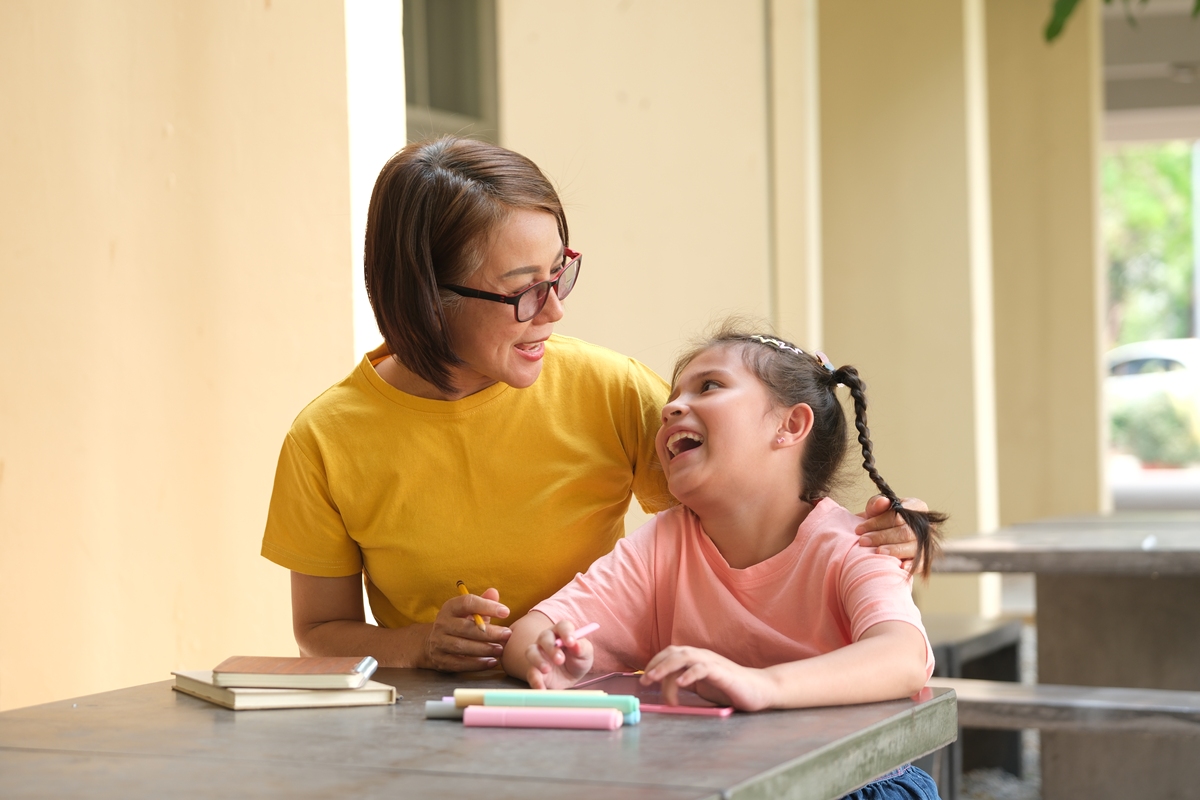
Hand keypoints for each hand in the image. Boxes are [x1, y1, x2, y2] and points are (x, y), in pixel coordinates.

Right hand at [423, 587, 509, 671]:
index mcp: (450, 608)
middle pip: (465, 627)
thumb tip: (494, 592)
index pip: (467, 603)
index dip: (487, 606)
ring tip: (500, 649)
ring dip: (484, 649)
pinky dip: (477, 664)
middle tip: (507, 634)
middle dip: (489, 632)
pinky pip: (459, 664)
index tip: (506, 612)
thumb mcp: (469, 612)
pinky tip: (492, 662)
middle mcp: (442, 624)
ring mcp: (439, 643)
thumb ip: (483, 602)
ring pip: (461, 646)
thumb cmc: (459, 624)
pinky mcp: (441, 660)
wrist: (434, 643)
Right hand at [524, 620, 593, 688]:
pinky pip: (531, 673)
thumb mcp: (585, 654)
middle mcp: (547, 640)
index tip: (571, 642)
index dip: (566, 633)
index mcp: (562, 632)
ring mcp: (538, 654)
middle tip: (560, 659)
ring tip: (547, 669)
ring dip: (538, 660)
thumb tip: (576, 644)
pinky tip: (541, 688)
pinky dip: (535, 681)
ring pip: (531, 651)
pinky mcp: (534, 670)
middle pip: (545, 637)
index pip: (562, 626)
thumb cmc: (578, 659)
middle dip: (551, 648)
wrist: (570, 677)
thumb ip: (582, 647)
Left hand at [641, 646, 773, 711]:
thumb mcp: (702, 686)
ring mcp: (712, 662)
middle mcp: (702, 656)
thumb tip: (664, 689)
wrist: (758, 689)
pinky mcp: (722, 672)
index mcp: (696, 657)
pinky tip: (681, 683)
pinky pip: (703, 668)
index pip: (670, 653)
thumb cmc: (729, 688)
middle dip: (656, 665)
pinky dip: (690, 674)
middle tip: (645, 681)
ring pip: (685, 657)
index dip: (655, 663)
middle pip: (674, 653)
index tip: (644, 679)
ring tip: (655, 680)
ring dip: (666, 668)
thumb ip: (686, 683)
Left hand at [856, 495, 924, 567]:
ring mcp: (927, 542)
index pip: (898, 514)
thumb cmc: (881, 520)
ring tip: (877, 552)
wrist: (883, 536)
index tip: (859, 529)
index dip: (878, 522)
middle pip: (906, 531)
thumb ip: (876, 504)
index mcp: (916, 506)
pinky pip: (921, 562)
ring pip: (913, 546)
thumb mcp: (876, 509)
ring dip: (894, 550)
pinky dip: (911, 565)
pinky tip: (900, 567)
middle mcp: (926, 524)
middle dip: (882, 536)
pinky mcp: (925, 557)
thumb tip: (883, 502)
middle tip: (863, 541)